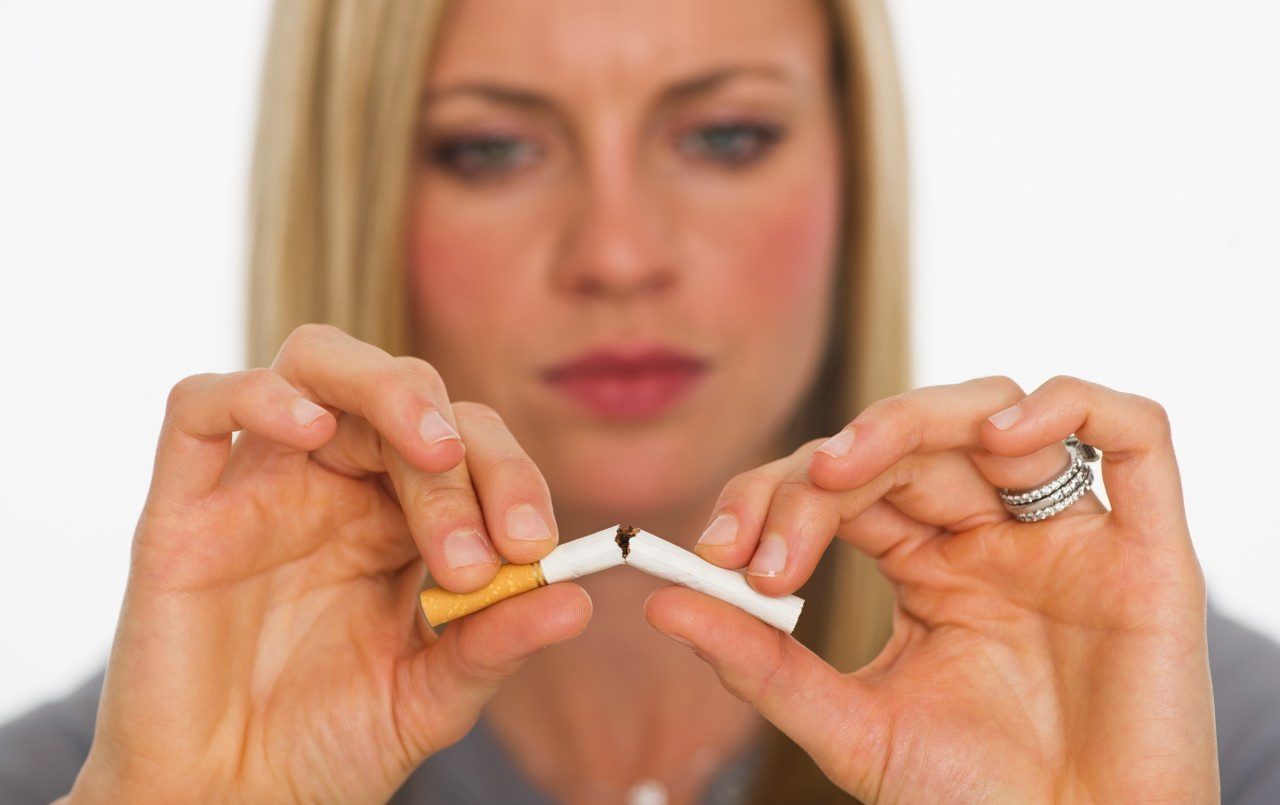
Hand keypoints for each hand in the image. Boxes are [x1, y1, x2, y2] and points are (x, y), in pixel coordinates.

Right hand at [70, 324, 590, 802]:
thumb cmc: (329, 747)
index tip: (535, 546)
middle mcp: (333, 483)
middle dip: (461, 461)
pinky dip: (257, 395)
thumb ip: (495, 643)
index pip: (466, 445)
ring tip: (433, 450)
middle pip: (405, 395)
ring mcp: (258, 486)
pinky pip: (200, 406)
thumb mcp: (430, 697)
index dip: (510, 476)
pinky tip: (313, 429)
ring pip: (315, 363)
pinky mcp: (180, 509)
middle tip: (481, 552)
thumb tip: (578, 599)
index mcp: (399, 516)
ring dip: (386, 389)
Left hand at [646, 376, 1217, 801]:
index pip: (844, 482)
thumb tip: (662, 602)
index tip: (718, 554)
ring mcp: (1068, 534)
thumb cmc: (976, 802)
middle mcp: (994, 535)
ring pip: (998, 410)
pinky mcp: (1148, 550)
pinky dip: (1067, 409)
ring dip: (913, 419)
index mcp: (929, 566)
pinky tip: (1001, 442)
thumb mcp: (853, 729)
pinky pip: (1131, 431)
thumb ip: (763, 665)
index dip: (775, 495)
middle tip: (768, 539)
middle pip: (908, 438)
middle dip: (825, 466)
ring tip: (848, 467)